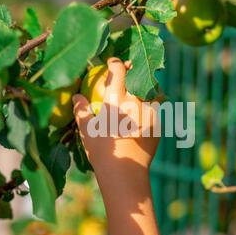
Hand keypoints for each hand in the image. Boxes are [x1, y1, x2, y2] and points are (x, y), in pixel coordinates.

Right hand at [73, 57, 159, 176]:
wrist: (125, 172)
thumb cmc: (101, 151)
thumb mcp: (86, 130)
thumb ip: (81, 110)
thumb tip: (76, 96)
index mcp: (116, 99)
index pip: (118, 70)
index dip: (115, 62)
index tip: (112, 63)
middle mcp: (135, 102)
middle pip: (139, 75)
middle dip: (135, 69)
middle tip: (130, 70)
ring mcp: (150, 112)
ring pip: (154, 90)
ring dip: (148, 87)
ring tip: (142, 90)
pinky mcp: (158, 124)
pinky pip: (158, 109)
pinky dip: (153, 106)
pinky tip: (146, 111)